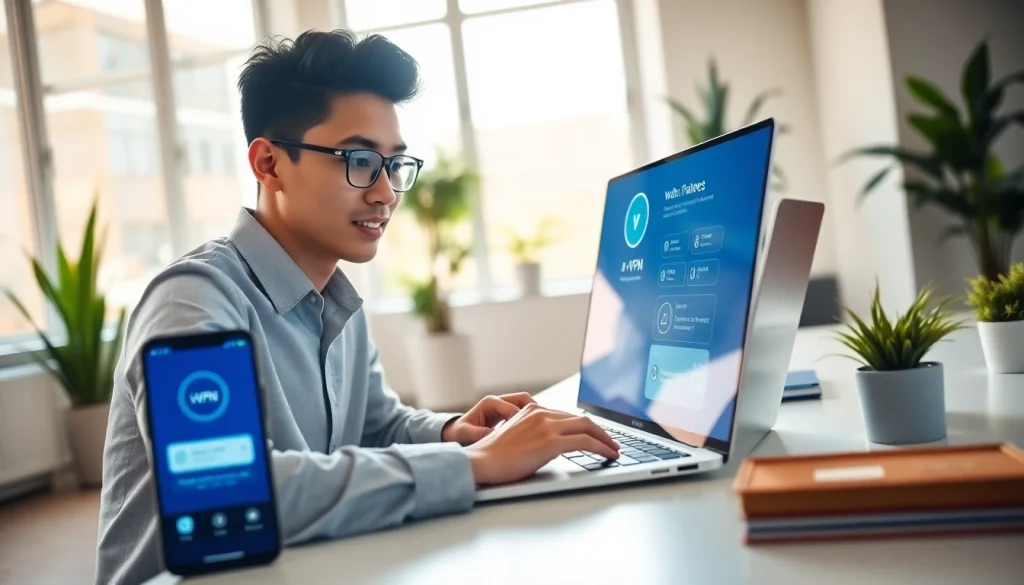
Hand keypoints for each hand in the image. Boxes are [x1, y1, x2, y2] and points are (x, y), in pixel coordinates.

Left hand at [441, 392, 535, 445]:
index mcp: (490, 403)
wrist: (456, 433)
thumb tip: (495, 436)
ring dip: (536, 415)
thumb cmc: (460, 433)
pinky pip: (525, 414)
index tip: (528, 431)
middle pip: (523, 399)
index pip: (511, 407)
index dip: (521, 419)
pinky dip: (532, 420)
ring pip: (527, 406)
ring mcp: (505, 407)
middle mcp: (499, 402)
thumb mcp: (466, 433)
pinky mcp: (508, 414)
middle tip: (543, 425)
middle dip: (535, 410)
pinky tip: (537, 432)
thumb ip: (479, 433)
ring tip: (543, 428)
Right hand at [464, 403, 619, 485]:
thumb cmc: (493, 456)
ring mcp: (547, 426)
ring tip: (614, 450)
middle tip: (611, 442)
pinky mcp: (551, 442)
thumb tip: (554, 444)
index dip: (585, 425)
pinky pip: (585, 442)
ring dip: (605, 439)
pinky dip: (602, 447)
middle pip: (581, 419)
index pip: (567, 415)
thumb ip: (534, 433)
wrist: (480, 462)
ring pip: (587, 428)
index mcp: (532, 409)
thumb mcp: (516, 435)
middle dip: (600, 431)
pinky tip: (609, 455)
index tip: (595, 434)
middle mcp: (541, 413)